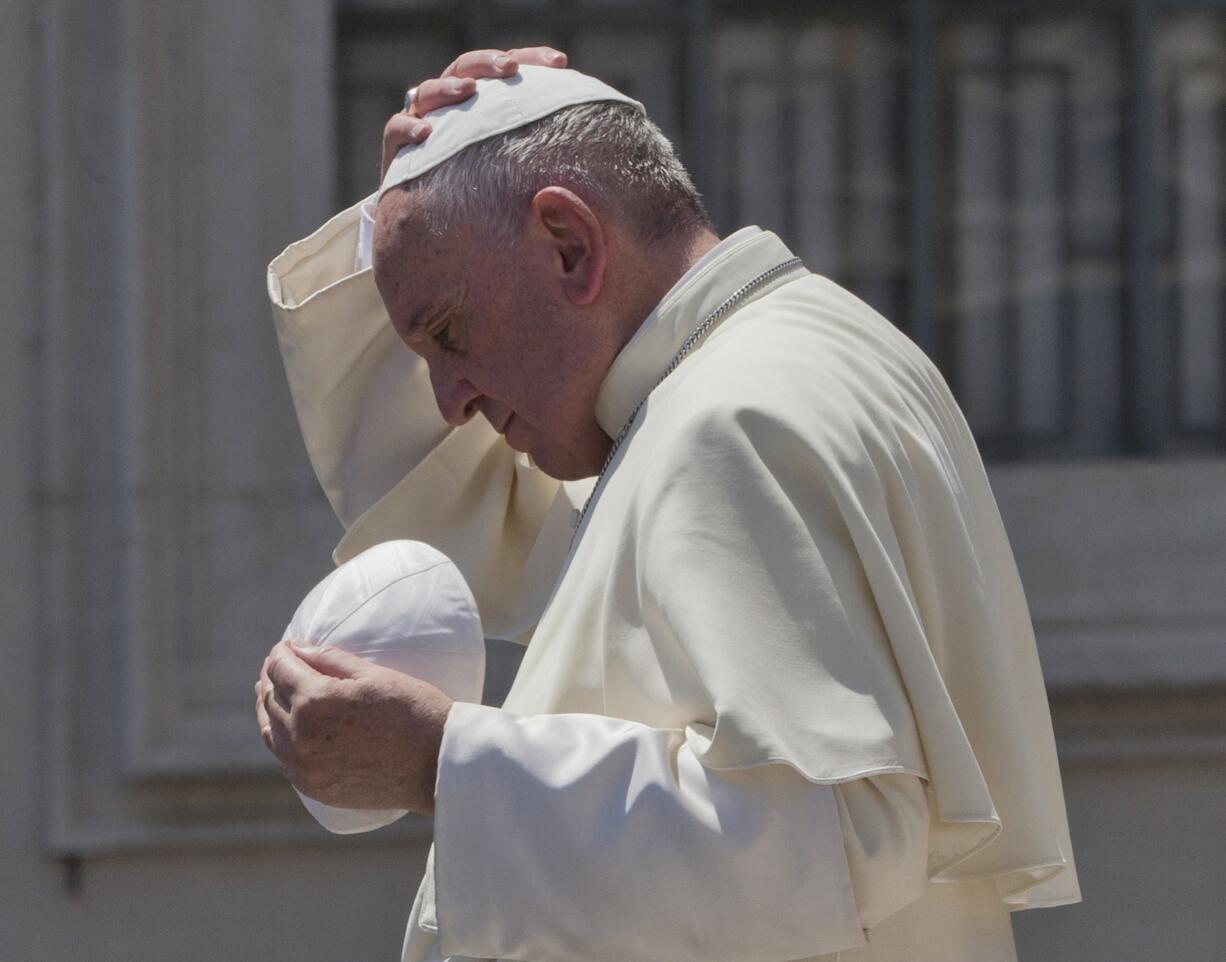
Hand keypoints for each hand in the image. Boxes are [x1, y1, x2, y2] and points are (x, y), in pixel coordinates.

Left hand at [255, 640, 452, 814]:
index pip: (280, 669)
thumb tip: (297, 648)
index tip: (286, 646)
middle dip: (273, 677)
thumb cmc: (414, 711)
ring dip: (270, 709)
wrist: (438, 765)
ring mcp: (306, 767)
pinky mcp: (315, 788)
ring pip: (271, 732)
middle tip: (279, 665)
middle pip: (270, 699)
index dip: (281, 653)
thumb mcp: (374, 675)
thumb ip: (329, 659)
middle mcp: (301, 736)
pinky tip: (290, 728)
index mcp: (315, 701)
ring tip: (275, 693)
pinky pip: (285, 760)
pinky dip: (282, 739)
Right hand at [380, 46, 568, 178]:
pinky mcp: (398, 148)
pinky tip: (427, 133)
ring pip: (430, 91)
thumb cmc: (485, 194)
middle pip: (466, 67)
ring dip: (449, 87)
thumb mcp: (515, 172)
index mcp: (483, 102)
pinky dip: (409, 127)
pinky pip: (397, 128)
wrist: (437, 225)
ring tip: (468, 89)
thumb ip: (537, 159)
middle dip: (489, 63)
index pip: (506, 69)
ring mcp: (422, 121)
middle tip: (511, 68)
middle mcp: (451, 105)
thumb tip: (584, 174)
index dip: (532, 59)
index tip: (560, 64)